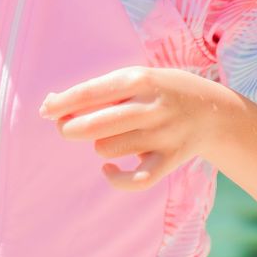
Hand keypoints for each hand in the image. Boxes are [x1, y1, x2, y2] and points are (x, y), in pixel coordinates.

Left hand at [38, 66, 228, 190]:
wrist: (213, 111)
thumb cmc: (160, 91)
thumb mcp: (136, 77)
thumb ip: (98, 90)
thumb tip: (49, 104)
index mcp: (139, 79)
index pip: (90, 92)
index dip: (62, 103)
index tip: (43, 110)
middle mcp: (150, 106)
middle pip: (95, 124)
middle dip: (70, 128)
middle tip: (66, 128)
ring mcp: (162, 135)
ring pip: (108, 149)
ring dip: (98, 146)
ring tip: (109, 137)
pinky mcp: (170, 160)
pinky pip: (135, 179)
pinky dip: (116, 178)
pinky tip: (107, 168)